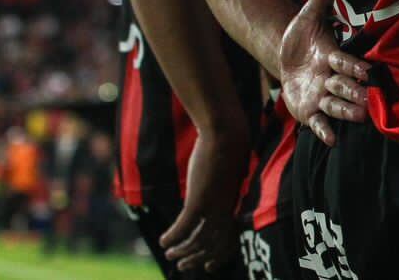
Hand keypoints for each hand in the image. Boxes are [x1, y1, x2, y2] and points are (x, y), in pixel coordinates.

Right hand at [161, 122, 248, 272]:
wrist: (226, 132)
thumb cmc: (227, 147)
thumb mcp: (227, 172)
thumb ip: (222, 187)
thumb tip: (215, 191)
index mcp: (234, 203)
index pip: (231, 239)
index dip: (220, 255)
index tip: (208, 266)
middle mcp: (227, 208)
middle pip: (214, 245)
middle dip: (197, 258)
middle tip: (183, 266)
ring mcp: (214, 205)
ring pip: (198, 240)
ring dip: (182, 251)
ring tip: (169, 255)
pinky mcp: (200, 199)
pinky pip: (184, 227)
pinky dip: (173, 237)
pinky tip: (163, 240)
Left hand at [280, 0, 371, 145]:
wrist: (289, 58)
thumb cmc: (303, 36)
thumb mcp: (309, 13)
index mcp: (331, 55)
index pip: (344, 61)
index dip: (353, 66)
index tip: (366, 71)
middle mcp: (329, 78)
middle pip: (343, 86)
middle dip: (355, 92)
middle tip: (367, 98)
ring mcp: (321, 96)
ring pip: (336, 105)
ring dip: (347, 111)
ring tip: (359, 117)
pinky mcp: (310, 111)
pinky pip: (320, 123)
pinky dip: (325, 131)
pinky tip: (331, 140)